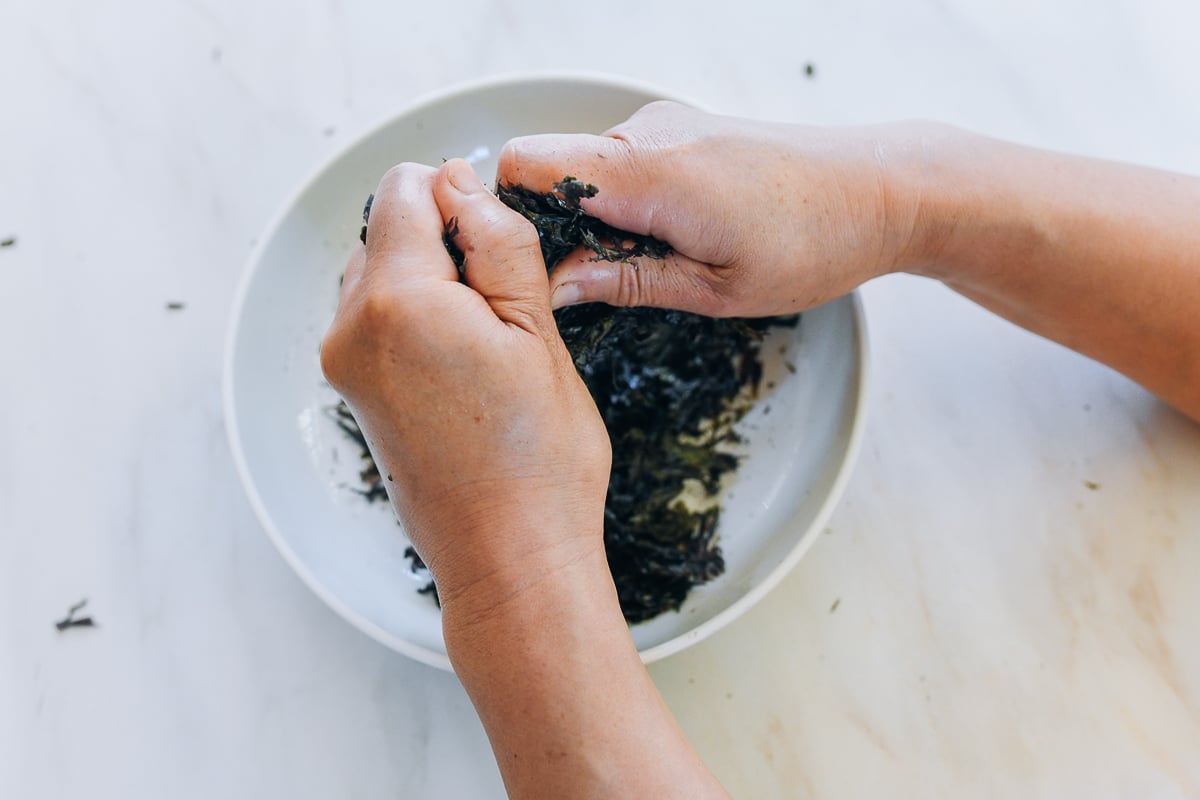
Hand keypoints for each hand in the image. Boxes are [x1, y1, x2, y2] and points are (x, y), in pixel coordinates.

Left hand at [319, 159, 611, 618]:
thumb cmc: (537, 460)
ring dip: (433, 283)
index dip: (460, 198)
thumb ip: (497, 243)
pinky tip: (465, 366)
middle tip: (503, 309)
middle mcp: (351, 328)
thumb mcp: (537, 333)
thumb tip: (461, 184)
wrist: (509, 558)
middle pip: (388, 229)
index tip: (500, 247)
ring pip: (382, 273)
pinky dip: (419, 319)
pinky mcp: (354, 391)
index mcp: (396, 302)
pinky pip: (378, 319)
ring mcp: (345, 364)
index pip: (407, 190)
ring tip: (487, 346)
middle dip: (445, 244)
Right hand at [497, 101, 938, 316]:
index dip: (512, 216)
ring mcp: (665, 125)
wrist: (881, 189)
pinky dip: (623, 202)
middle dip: (555, 227)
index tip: (535, 269)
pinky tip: (669, 238)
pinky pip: (619, 162)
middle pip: (549, 168)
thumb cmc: (813, 245)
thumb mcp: (714, 289)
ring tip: (653, 263)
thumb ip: (625, 281)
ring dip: (596, 218)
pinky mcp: (680, 129)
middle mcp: (649, 134)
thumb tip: (551, 287)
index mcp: (652, 174)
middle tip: (603, 283)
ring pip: (584, 168)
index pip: (527, 164)